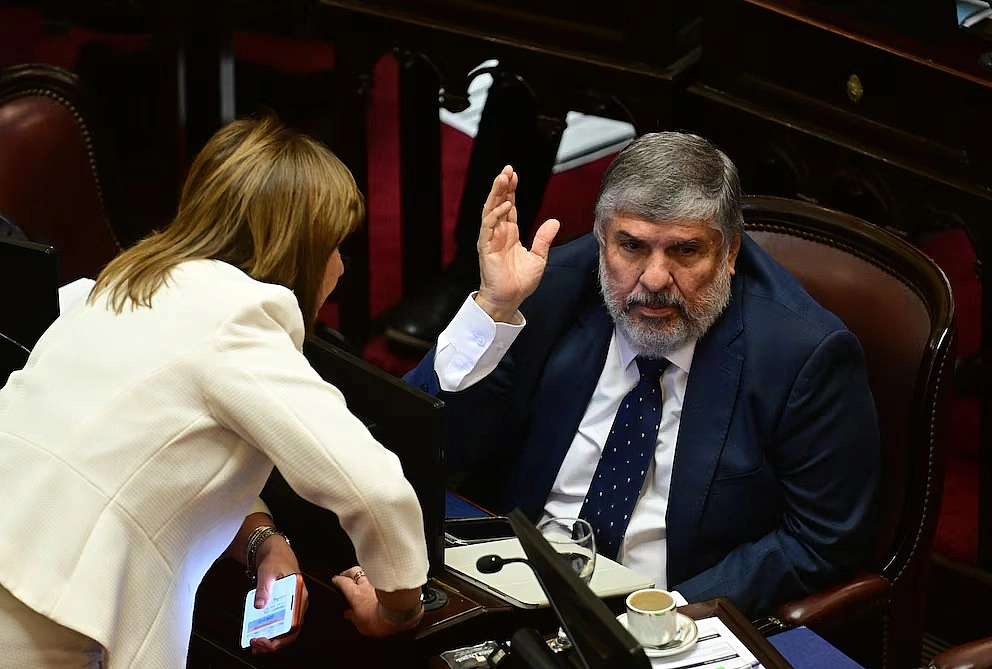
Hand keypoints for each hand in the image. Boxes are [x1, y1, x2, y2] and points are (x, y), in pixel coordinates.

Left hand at [248, 536, 307, 654]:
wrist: (275, 552)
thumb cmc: (276, 560)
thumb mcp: (268, 571)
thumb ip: (264, 588)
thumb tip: (260, 605)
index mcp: (300, 594)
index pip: (296, 622)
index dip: (283, 635)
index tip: (267, 639)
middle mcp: (299, 603)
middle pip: (292, 630)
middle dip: (275, 642)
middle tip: (258, 645)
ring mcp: (292, 606)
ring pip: (286, 630)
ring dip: (272, 640)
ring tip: (255, 645)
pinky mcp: (284, 607)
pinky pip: (279, 624)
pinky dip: (269, 632)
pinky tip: (256, 636)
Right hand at [332, 566, 423, 636]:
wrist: (400, 614)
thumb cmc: (381, 620)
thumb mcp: (361, 625)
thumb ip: (353, 618)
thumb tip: (348, 614)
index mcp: (356, 594)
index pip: (343, 582)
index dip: (338, 580)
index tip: (335, 580)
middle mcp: (367, 584)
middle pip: (355, 571)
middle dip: (348, 572)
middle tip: (346, 575)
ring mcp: (379, 582)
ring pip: (368, 572)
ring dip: (363, 574)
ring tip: (362, 577)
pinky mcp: (391, 583)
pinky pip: (380, 577)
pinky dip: (377, 578)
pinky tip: (378, 582)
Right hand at [475, 165, 559, 321]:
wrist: (510, 299)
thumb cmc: (520, 282)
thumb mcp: (538, 257)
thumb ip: (544, 238)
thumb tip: (554, 221)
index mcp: (509, 234)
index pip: (509, 206)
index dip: (510, 190)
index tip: (514, 175)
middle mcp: (498, 233)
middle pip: (498, 203)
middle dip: (502, 186)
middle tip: (507, 170)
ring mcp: (490, 239)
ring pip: (490, 210)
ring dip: (496, 194)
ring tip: (503, 178)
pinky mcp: (486, 247)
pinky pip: (489, 227)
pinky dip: (496, 214)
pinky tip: (505, 205)